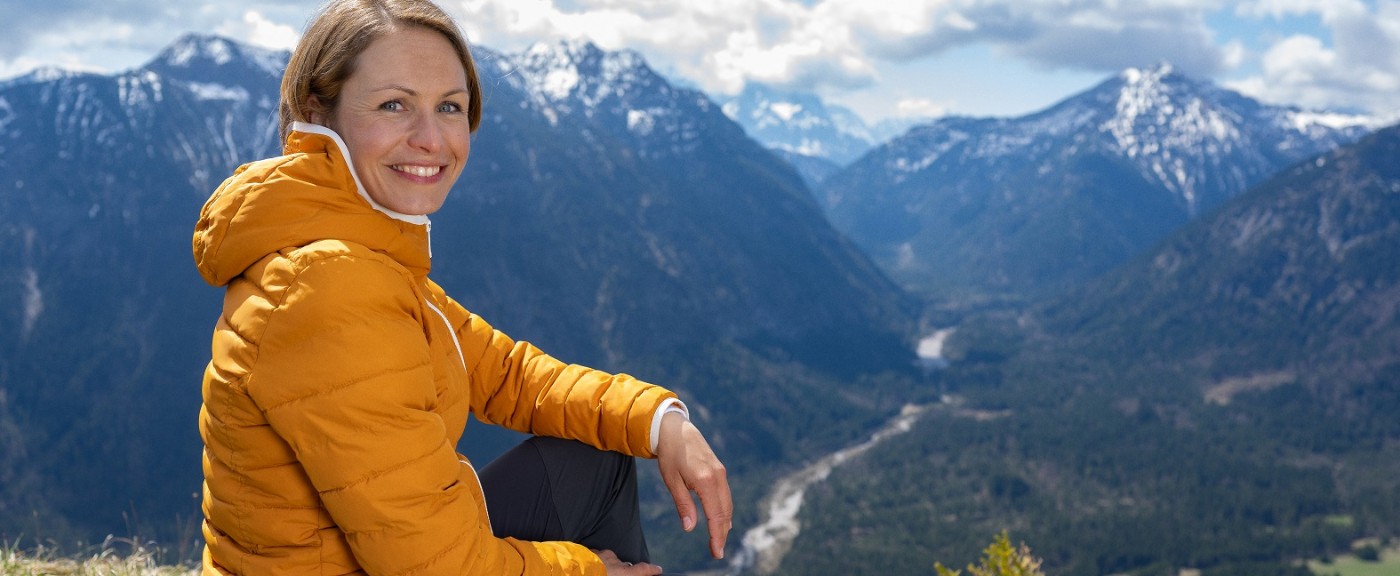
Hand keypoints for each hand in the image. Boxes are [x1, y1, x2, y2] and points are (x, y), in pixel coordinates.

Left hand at [596, 549, 662, 575]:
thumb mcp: (620, 575)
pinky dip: (596, 561)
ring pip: (609, 560)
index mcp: (622, 572)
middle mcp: (614, 561)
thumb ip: (628, 573)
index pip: (642, 569)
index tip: (658, 570)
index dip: (652, 570)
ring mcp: (601, 554)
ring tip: (599, 573)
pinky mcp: (589, 552)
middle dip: (622, 571)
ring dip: (607, 566)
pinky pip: (597, 556)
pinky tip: (591, 568)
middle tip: (615, 575)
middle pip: (624, 565)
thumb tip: (633, 570)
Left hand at [656, 410, 731, 558]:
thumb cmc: (669, 454)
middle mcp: (717, 477)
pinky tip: (720, 519)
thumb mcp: (671, 480)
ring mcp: (721, 473)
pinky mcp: (720, 470)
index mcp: (705, 481)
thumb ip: (683, 504)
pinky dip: (724, 510)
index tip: (717, 552)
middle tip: (718, 552)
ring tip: (719, 540)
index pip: (716, 516)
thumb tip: (690, 528)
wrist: (675, 428)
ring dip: (725, 523)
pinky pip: (725, 495)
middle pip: (725, 512)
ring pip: (728, 504)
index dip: (717, 536)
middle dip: (723, 533)